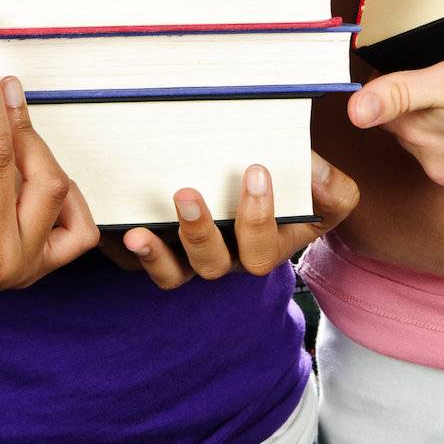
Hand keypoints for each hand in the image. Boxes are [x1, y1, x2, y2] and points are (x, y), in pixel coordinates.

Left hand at [115, 152, 358, 289]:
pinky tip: (112, 230)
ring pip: (174, 274)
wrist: (274, 196)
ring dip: (156, 254)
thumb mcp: (325, 194)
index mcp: (267, 248)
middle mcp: (229, 259)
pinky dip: (124, 251)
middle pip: (214, 265)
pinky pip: (140, 264)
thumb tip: (314, 169)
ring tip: (138, 231)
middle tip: (186, 193)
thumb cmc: (298, 193)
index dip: (259, 217)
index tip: (255, 170)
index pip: (264, 249)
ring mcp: (193, 259)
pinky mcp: (162, 252)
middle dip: (199, 233)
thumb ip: (330, 188)